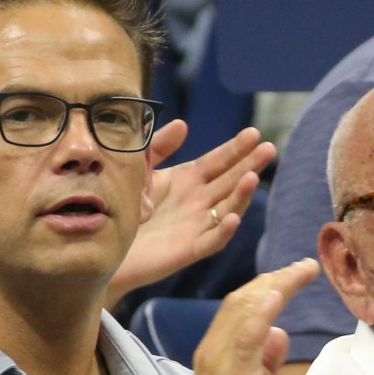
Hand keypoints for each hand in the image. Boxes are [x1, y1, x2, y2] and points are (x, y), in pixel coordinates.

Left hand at [108, 123, 273, 301]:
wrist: (103, 245)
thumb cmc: (120, 206)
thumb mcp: (139, 169)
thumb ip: (159, 147)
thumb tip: (183, 125)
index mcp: (187, 181)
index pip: (218, 162)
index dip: (236, 148)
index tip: (254, 133)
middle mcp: (197, 202)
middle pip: (230, 181)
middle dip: (250, 165)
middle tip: (270, 149)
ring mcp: (196, 226)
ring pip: (227, 209)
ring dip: (241, 195)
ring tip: (253, 177)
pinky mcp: (188, 250)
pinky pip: (211, 241)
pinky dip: (223, 231)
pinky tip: (232, 218)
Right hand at [167, 258, 319, 374]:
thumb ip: (262, 360)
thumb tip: (280, 334)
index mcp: (215, 352)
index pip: (239, 307)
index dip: (266, 286)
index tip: (293, 274)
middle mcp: (212, 350)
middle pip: (242, 300)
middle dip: (275, 279)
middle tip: (305, 267)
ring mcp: (220, 363)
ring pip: (244, 311)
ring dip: (275, 286)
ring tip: (300, 271)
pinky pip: (244, 338)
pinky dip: (259, 314)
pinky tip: (276, 296)